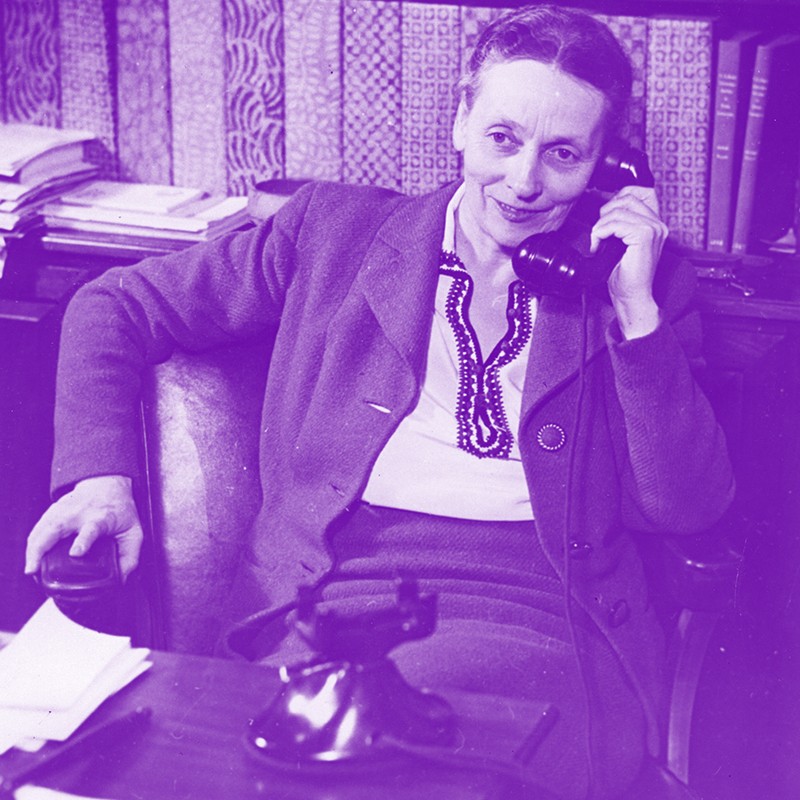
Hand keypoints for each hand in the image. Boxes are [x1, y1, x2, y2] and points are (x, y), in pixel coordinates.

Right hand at [25, 475, 142, 580]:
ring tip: (30, 568)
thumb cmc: (120, 510)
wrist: (108, 484)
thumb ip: (130, 556)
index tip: (76, 552)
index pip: (91, 528)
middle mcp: (80, 513)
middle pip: (56, 527)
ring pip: (42, 527)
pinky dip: (32, 543)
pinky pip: (38, 528)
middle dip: (42, 547)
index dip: (83, 540)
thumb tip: (120, 579)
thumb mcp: (133, 531)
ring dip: (33, 548)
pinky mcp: (53, 510)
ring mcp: (64, 510)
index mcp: (101, 518)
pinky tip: (30, 557)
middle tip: (34, 568)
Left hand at [590, 185, 668, 338]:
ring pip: (617, 211)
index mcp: (654, 224)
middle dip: (605, 212)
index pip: (640, 191)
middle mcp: (658, 224)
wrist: (632, 295)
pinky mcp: (645, 236)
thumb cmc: (625, 274)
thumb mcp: (622, 243)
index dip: (619, 197)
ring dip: (600, 226)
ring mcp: (653, 229)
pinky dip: (600, 233)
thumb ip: (620, 224)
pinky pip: (615, 224)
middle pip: (626, 198)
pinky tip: (599, 246)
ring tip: (598, 242)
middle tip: (599, 232)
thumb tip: (605, 208)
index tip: (606, 216)